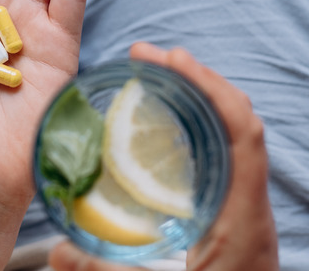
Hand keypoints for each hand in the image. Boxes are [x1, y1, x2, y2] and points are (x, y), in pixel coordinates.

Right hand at [49, 43, 278, 270]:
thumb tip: (57, 252)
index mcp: (243, 216)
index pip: (243, 131)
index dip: (210, 86)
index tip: (169, 59)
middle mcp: (251, 204)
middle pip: (238, 120)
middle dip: (197, 79)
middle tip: (149, 58)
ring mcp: (245, 208)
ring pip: (233, 135)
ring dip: (199, 100)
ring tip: (157, 79)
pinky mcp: (234, 217)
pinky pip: (224, 154)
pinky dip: (198, 128)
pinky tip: (167, 128)